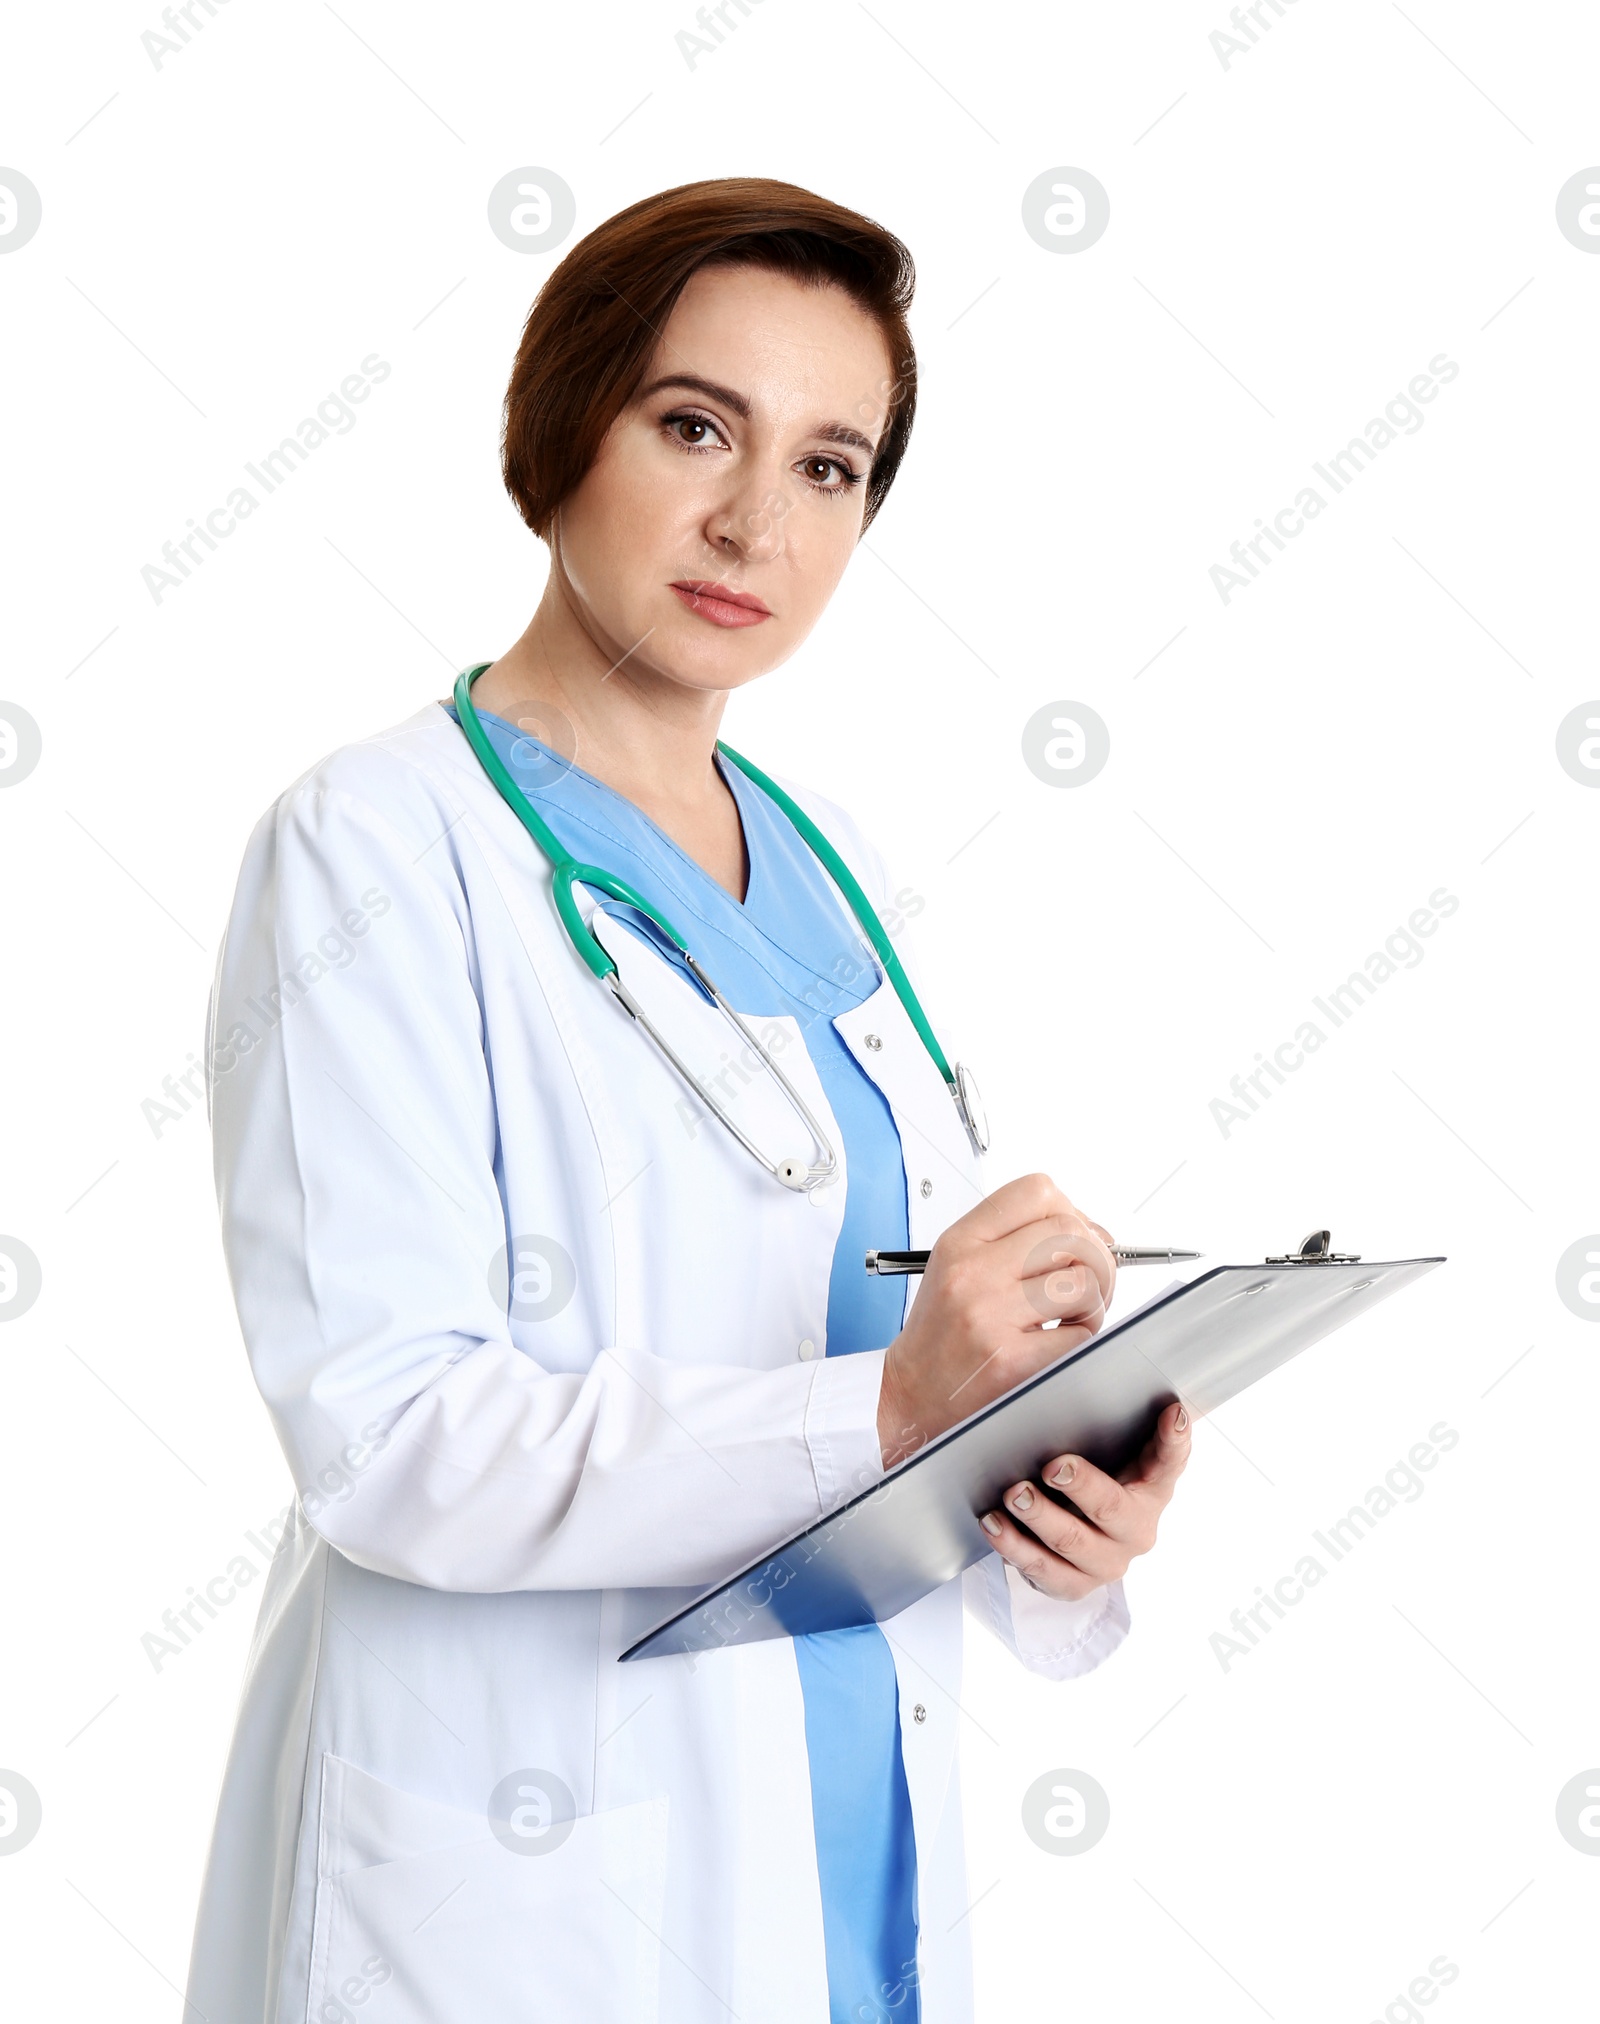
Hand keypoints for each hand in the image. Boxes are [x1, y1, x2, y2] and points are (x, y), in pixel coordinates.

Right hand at [876, 1174, 1117, 1468]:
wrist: (910, 1394)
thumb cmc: (942, 1333)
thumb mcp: (959, 1266)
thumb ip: (1015, 1241)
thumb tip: (1095, 1234)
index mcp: (961, 1242)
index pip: (1038, 1192)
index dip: (1073, 1212)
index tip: (1076, 1239)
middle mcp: (974, 1272)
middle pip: (1071, 1234)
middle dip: (1098, 1259)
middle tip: (1091, 1284)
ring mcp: (991, 1315)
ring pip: (1083, 1283)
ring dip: (1094, 1303)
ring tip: (1072, 1317)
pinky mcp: (1010, 1360)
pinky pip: (1080, 1334)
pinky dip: (1082, 1338)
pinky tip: (1057, 1343)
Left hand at [978, 1401, 1192, 1600]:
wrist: (1074, 1532)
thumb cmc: (1092, 1473)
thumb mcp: (1106, 1444)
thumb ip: (1109, 1412)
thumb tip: (1090, 1344)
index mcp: (1153, 1486)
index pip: (1172, 1460)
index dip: (1174, 1438)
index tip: (1171, 1412)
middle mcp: (1137, 1528)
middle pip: (1113, 1508)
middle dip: (1083, 1486)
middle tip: (1053, 1465)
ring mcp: (1106, 1561)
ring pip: (1073, 1544)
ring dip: (1040, 1517)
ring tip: (1013, 1493)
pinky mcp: (1073, 1584)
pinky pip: (1043, 1572)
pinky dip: (1014, 1548)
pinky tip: (993, 1524)